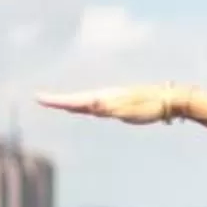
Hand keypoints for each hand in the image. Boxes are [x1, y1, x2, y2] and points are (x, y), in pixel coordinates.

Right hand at [38, 84, 182, 124]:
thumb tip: (90, 103)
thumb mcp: (127, 109)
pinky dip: (85, 106)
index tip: (38, 97)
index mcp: (103, 98)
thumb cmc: (148, 106)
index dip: (55, 100)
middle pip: (76, 100)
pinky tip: (88, 108)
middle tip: (41, 99)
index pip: (74, 100)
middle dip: (58, 101)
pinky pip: (96, 106)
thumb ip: (106, 107)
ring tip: (58, 104)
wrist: (169, 100)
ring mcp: (113, 100)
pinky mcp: (121, 105)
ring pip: (86, 102)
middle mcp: (105, 97)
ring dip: (71, 103)